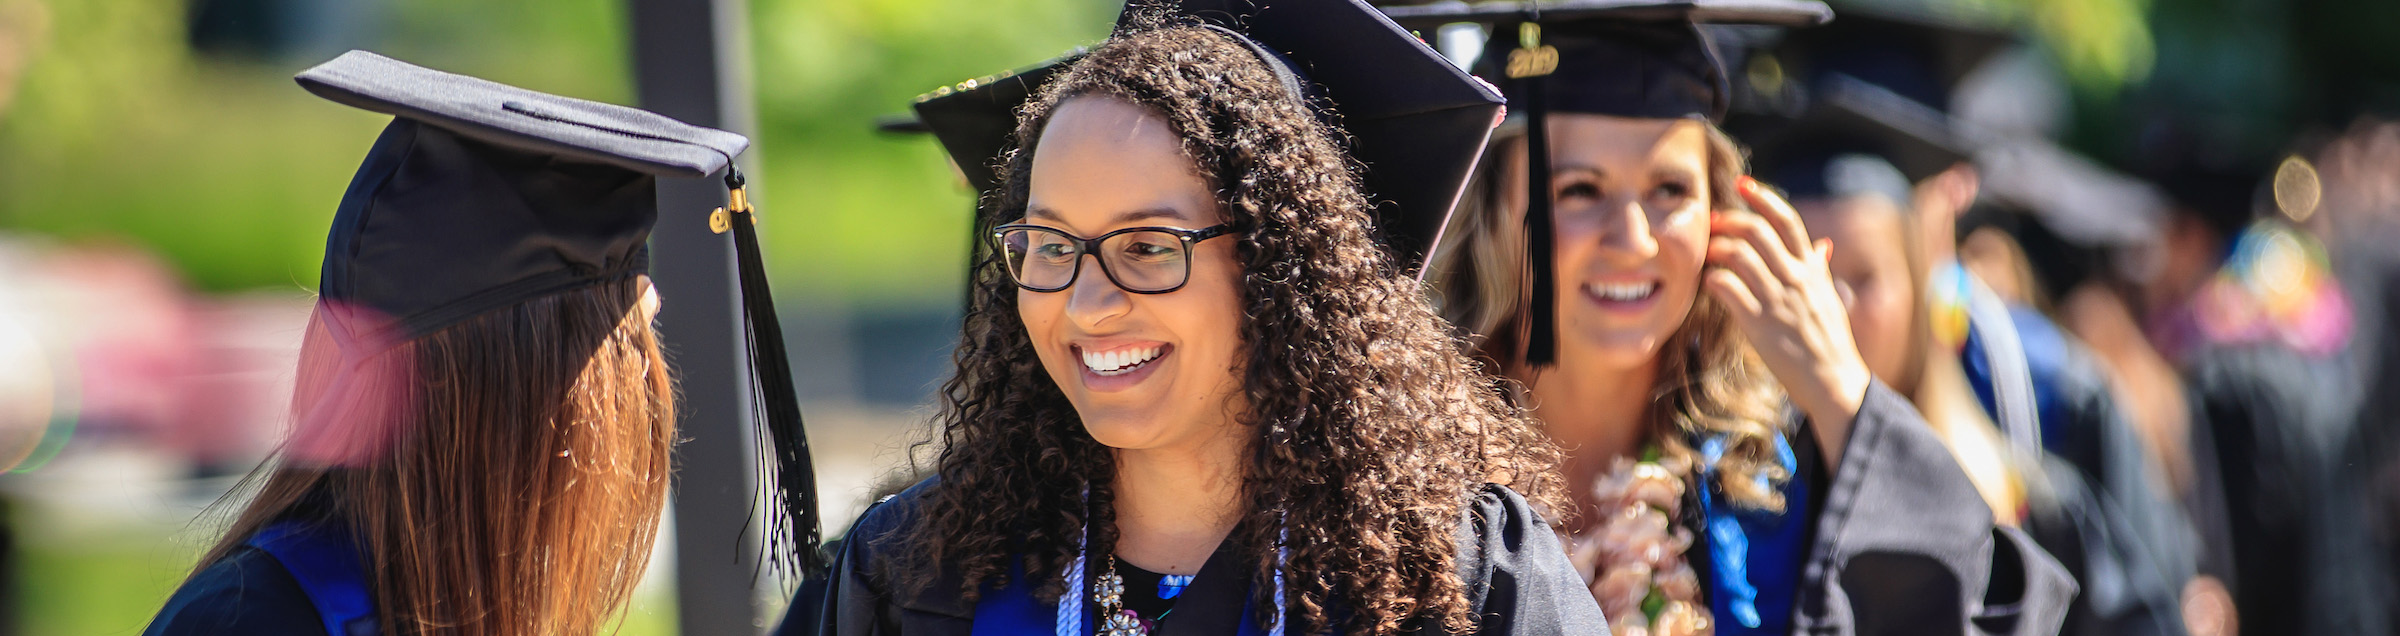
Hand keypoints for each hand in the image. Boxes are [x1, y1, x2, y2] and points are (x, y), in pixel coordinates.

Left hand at [1703, 176, 1872, 462]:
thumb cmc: (1830, 341)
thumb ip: (1820, 270)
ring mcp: (1777, 301)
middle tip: (1713, 222)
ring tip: (1707, 252)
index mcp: (1812, 269)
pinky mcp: (1760, 325)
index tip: (1743, 184)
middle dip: (1730, 220)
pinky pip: (1728, 290)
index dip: (1764, 197)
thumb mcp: (1829, 298)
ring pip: (1740, 256)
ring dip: (1717, 248)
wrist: (1835, 381)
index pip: (1787, 221)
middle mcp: (1795, 279)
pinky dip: (1712, 279)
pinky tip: (1707, 281)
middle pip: (1757, 232)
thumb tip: (1823, 245)